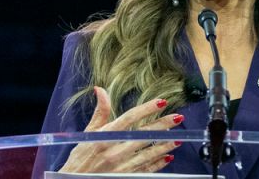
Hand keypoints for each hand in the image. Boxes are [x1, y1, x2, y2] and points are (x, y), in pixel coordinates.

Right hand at [58, 88, 182, 173]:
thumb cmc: (80, 158)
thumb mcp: (87, 133)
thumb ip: (99, 112)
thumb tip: (100, 89)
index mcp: (104, 136)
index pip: (129, 118)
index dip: (146, 109)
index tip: (161, 102)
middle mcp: (114, 150)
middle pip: (143, 135)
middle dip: (162, 126)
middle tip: (178, 118)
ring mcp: (121, 166)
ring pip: (148, 153)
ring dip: (165, 145)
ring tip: (178, 138)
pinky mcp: (126, 176)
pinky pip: (146, 169)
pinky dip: (158, 163)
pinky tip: (167, 157)